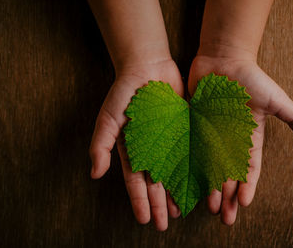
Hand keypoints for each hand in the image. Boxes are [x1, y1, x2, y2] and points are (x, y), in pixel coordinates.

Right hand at [89, 59, 183, 230]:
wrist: (147, 67)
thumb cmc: (124, 92)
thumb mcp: (108, 119)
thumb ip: (101, 145)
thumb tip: (95, 175)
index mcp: (132, 150)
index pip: (135, 181)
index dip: (139, 201)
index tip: (144, 220)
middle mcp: (151, 149)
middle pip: (155, 182)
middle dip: (158, 204)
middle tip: (164, 224)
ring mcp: (168, 141)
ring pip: (173, 173)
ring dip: (175, 193)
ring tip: (180, 211)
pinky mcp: (184, 130)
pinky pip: (189, 153)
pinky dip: (192, 169)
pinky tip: (197, 183)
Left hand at [188, 54, 292, 224]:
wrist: (223, 58)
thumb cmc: (250, 77)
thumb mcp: (274, 98)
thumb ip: (292, 116)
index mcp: (249, 136)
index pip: (249, 168)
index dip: (247, 186)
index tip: (244, 203)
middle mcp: (230, 140)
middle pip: (229, 174)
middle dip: (228, 196)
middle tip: (225, 218)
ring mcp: (212, 135)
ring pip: (210, 168)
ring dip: (211, 189)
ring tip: (209, 209)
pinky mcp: (195, 127)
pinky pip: (194, 152)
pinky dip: (192, 169)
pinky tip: (190, 184)